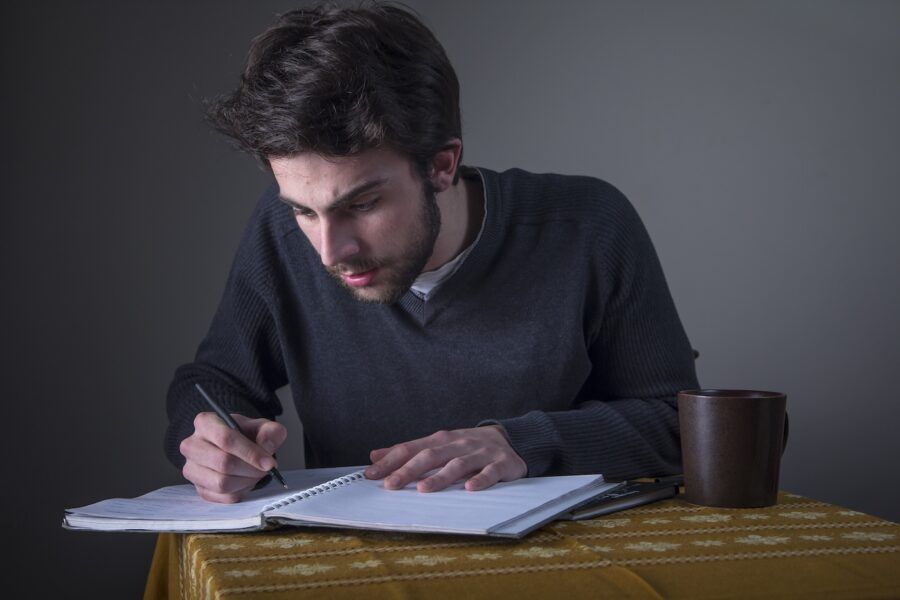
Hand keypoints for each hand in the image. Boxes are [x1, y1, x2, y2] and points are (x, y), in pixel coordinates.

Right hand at [179, 412, 286, 502]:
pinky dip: (240, 492)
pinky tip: (246, 481)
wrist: (235, 447)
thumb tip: (266, 445)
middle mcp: (192, 445)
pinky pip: (222, 497)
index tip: (269, 462)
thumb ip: (270, 431)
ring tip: (256, 474)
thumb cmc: (245, 434)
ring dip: (246, 482)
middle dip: (251, 469)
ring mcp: (192, 469)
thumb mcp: (262, 426)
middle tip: (266, 469)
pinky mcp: (198, 488)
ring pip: (221, 483)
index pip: (225, 439)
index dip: (250, 453)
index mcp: (205, 422)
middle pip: (223, 463)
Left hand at [364, 426, 526, 491]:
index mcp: (441, 440)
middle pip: (431, 456)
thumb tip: (375, 455)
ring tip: (423, 489)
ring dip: (440, 477)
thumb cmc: (467, 446)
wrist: (508, 438)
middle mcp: (458, 444)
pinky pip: (490, 472)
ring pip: (458, 464)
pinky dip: (480, 480)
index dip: (391, 461)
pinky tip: (469, 488)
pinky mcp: (500, 463)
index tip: (371, 474)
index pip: (412, 448)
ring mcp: (479, 453)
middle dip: (409, 470)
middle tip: (390, 484)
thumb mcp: (438, 444)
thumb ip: (409, 451)